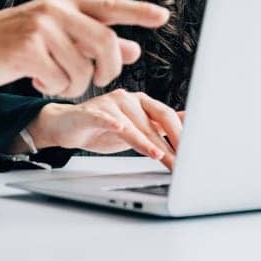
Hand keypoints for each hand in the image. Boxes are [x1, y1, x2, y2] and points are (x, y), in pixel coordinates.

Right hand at [0, 0, 169, 101]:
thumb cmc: (13, 42)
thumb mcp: (55, 34)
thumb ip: (93, 40)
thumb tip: (134, 50)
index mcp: (66, 3)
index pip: (111, 5)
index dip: (139, 12)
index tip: (163, 17)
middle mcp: (57, 10)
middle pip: (107, 44)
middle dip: (108, 70)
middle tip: (97, 80)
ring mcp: (43, 28)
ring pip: (83, 70)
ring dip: (73, 85)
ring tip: (52, 78)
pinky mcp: (29, 50)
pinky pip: (61, 81)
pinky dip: (54, 89)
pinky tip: (37, 81)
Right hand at [28, 89, 182, 168]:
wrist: (67, 126)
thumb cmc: (102, 128)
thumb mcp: (136, 130)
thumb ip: (159, 128)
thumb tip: (189, 123)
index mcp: (142, 103)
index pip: (167, 116)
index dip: (181, 134)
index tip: (194, 152)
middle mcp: (129, 99)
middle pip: (155, 119)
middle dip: (171, 142)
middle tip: (182, 161)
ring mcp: (110, 104)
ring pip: (133, 124)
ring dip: (146, 141)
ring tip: (159, 156)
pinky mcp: (91, 112)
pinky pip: (104, 117)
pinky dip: (112, 122)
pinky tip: (119, 128)